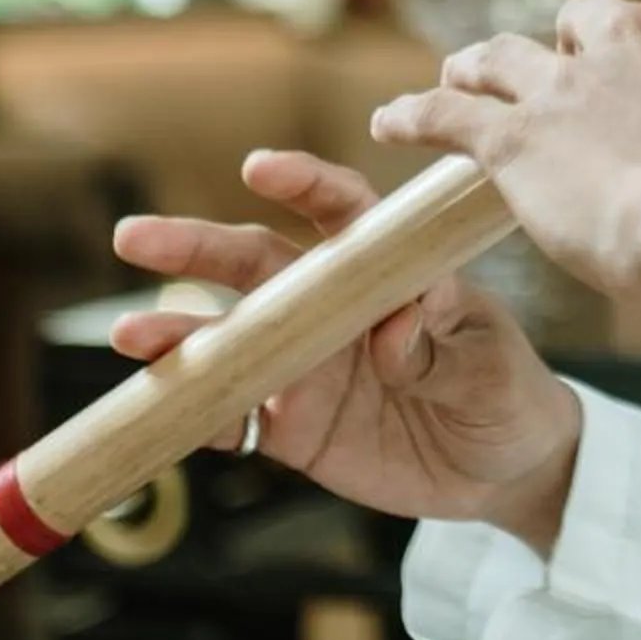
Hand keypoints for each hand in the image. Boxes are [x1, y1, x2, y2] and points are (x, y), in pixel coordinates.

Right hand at [109, 149, 584, 549]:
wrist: (507, 472)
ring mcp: (304, 365)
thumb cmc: (507, 389)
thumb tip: (392, 326)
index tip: (259, 167)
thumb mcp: (489, 361)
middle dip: (194, 246)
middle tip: (134, 238)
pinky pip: (231, 416)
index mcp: (385, 270)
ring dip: (177, 335)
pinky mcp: (291, 426)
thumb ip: (438, 341)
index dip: (302, 184)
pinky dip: (199, 415)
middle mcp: (331, 308)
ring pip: (228, 340)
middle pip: (256, 264)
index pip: (341, 212)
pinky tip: (176, 416)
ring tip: (133, 335)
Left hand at [372, 0, 640, 337]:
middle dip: (586, 39)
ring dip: (488, 64)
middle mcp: (624, 32)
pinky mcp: (513, 139)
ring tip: (469, 74)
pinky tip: (393, 120)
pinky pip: (449, 114)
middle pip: (589, 9)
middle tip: (588, 78)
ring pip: (506, 54)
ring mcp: (563, 84)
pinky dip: (418, 114)